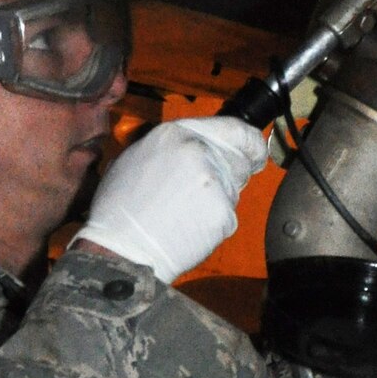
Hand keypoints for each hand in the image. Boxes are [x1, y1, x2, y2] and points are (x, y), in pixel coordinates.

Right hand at [76, 116, 267, 283]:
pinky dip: (214, 224)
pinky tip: (189, 228)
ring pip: (234, 189)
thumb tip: (193, 150)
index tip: (255, 151)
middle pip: (239, 160)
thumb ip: (172, 148)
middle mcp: (200, 152)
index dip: (250, 141)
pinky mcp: (222, 213)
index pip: (232, 128)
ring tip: (185, 213)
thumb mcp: (135, 158)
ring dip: (218, 200)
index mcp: (176, 133)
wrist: (123, 249)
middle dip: (233, 174)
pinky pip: (228, 216)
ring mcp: (214, 183)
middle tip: (209, 192)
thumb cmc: (120, 211)